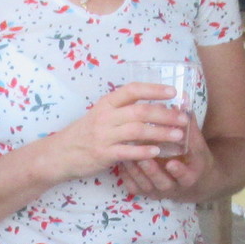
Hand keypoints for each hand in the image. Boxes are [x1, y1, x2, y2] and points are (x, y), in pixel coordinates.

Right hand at [52, 83, 180, 181]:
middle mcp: (105, 116)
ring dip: (160, 132)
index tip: (173, 93)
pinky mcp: (102, 154)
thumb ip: (122, 110)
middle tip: (183, 118)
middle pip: (140, 111)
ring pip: (137, 131)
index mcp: (106, 103)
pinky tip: (157, 152)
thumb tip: (152, 104)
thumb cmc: (85, 133)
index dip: (153, 89)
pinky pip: (126, 151)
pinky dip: (143, 151)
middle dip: (165, 114)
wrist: (60, 153)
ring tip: (178, 136)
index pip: (132, 90)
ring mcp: (103, 135)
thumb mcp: (100, 114)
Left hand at [116, 107, 210, 199]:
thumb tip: (183, 97)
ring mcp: (159, 192)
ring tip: (127, 157)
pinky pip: (135, 187)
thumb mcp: (195, 143)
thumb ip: (188, 123)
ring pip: (146, 185)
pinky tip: (121, 163)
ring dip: (137, 172)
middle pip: (163, 183)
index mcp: (191, 176)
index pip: (185, 176)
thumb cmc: (192, 157)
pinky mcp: (146, 193)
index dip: (179, 171)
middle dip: (153, 171)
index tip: (172, 163)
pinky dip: (128, 176)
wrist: (190, 180)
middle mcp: (175, 187)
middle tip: (143, 158)